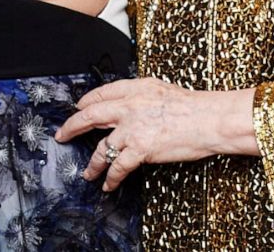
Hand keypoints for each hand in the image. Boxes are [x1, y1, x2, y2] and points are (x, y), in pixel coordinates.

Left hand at [55, 78, 256, 190]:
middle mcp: (130, 106)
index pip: (103, 93)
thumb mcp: (163, 90)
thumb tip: (129, 105)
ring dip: (92, 163)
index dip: (86, 102)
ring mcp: (133, 128)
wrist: (210, 119)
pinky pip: (118, 166)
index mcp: (137, 88)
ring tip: (88, 172)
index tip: (79, 108)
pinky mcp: (140, 148)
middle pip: (91, 115)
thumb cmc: (195, 107)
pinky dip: (111, 178)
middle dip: (72, 127)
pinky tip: (108, 184)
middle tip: (63, 135)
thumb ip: (143, 96)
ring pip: (102, 147)